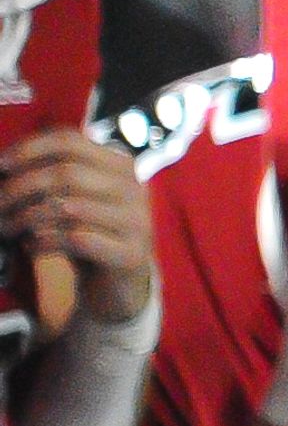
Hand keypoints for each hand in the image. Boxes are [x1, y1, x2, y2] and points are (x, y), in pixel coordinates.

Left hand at [0, 130, 153, 324]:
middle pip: (67, 173)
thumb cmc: (88, 234)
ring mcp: (136, 222)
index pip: (71, 142)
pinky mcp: (130, 254)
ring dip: (27, 218)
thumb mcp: (75, 199)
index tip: (1, 165)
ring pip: (71, 207)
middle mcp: (134, 189)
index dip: (30, 150)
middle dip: (21, 188)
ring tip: (7, 228)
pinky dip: (46, 241)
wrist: (119, 283)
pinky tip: (30, 246)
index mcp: (121, 166)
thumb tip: (5, 165)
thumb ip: (51, 178)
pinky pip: (79, 239)